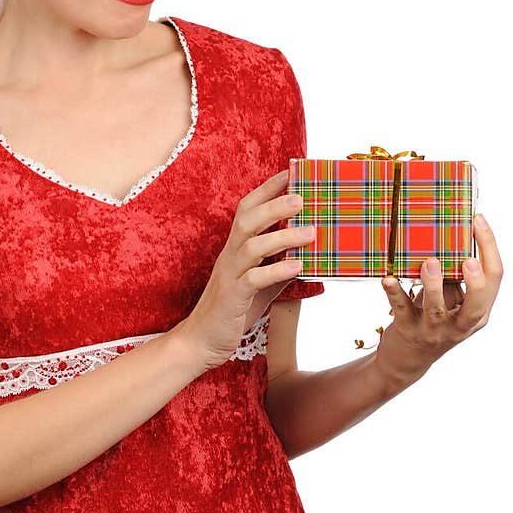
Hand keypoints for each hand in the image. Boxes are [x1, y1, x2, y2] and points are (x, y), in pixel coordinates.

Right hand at [175, 169, 313, 369]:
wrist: (202, 341)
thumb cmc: (233, 310)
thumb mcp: (260, 284)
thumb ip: (279, 266)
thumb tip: (309, 253)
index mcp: (236, 248)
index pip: (248, 209)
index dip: (268, 189)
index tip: (291, 172)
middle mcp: (230, 256)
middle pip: (248, 219)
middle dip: (275, 205)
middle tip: (303, 196)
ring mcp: (230, 275)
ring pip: (252, 245)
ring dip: (282, 235)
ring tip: (311, 231)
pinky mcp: (233, 296)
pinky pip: (254, 279)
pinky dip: (277, 270)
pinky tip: (298, 265)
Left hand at [375, 213, 502, 387]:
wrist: (407, 361)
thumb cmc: (433, 321)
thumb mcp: (451, 302)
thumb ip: (455, 279)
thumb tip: (450, 238)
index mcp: (478, 312)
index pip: (494, 279)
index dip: (489, 247)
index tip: (478, 219)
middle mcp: (461, 324)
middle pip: (477, 304)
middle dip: (475, 282)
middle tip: (468, 260)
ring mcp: (434, 330)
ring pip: (437, 310)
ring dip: (433, 285)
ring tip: (429, 263)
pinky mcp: (408, 331)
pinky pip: (402, 310)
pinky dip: (394, 293)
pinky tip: (388, 279)